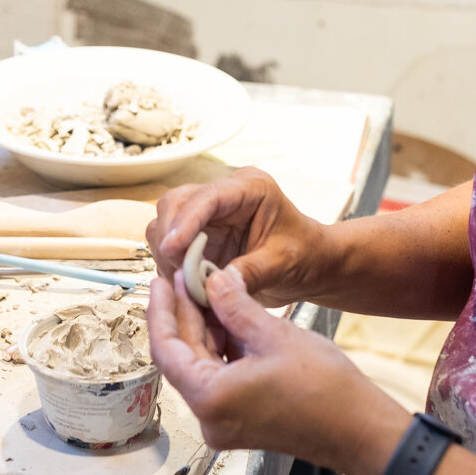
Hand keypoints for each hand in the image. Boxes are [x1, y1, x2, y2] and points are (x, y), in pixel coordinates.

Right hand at [146, 168, 339, 309]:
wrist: (310, 265)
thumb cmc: (305, 255)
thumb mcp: (284, 264)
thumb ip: (252, 272)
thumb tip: (215, 285)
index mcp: (250, 188)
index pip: (208, 196)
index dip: (186, 220)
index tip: (171, 247)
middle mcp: (224, 195)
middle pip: (176, 203)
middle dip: (171, 237)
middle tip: (179, 273)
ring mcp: (208, 214)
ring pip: (165, 223)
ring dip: (167, 254)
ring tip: (186, 283)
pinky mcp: (198, 235)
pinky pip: (169, 246)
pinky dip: (171, 266)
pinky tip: (186, 285)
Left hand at [147, 268, 409, 474]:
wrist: (361, 430)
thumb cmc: (326, 390)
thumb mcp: (274, 335)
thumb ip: (235, 305)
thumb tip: (213, 280)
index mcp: (210, 398)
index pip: (166, 349)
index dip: (161, 311)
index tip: (160, 282)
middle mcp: (209, 417)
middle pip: (182, 358)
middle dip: (185, 317)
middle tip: (186, 278)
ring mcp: (224, 423)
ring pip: (201, 367)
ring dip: (205, 331)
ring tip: (209, 292)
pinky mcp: (240, 422)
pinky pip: (219, 379)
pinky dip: (221, 350)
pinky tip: (229, 320)